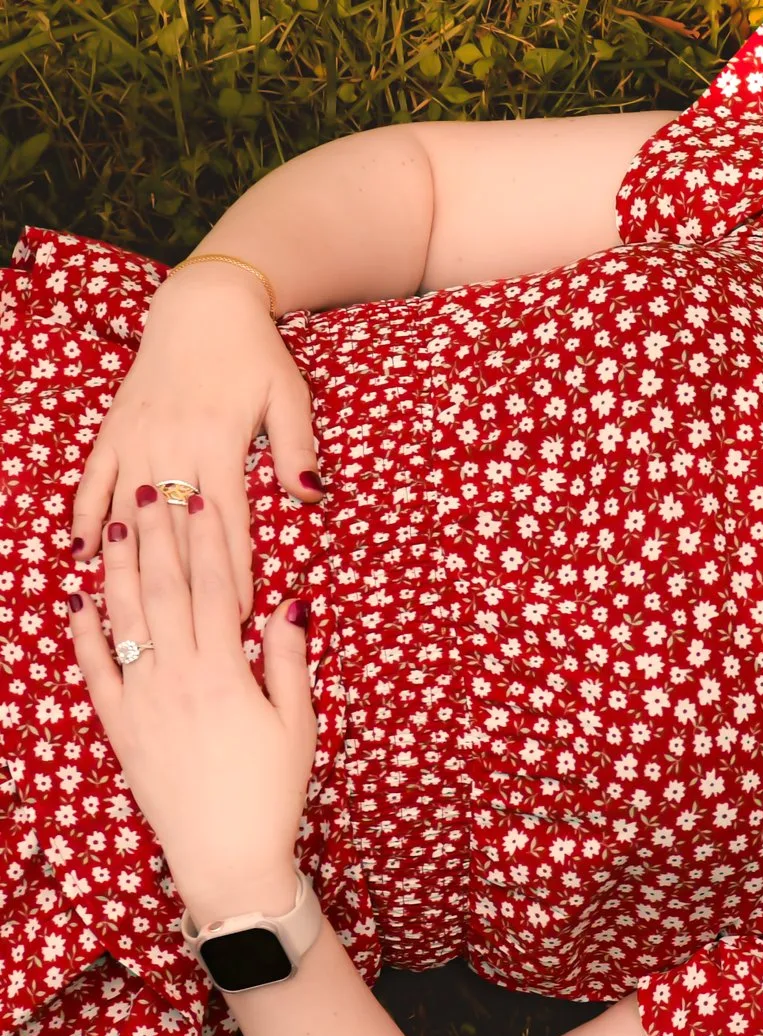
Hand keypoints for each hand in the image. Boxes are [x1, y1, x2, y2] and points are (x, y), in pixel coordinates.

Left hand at [67, 491, 314, 927]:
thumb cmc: (272, 792)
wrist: (226, 854)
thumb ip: (287, 662)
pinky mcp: (117, 726)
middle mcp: (176, 679)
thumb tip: (289, 605)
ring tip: (121, 528)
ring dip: (122, 570)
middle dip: (161, 539)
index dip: (210, 544)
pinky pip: (93, 669)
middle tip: (157, 492)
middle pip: (165, 593)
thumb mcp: (298, 726)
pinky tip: (78, 600)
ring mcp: (141, 701)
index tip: (205, 503)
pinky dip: (82, 632)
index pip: (216, 592)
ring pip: (126, 621)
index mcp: (225, 675)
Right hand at [69, 260, 324, 619]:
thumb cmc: (254, 355)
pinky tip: (81, 552)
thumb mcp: (289, 396)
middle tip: (192, 631)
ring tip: (134, 607)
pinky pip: (95, 480)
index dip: (235, 573)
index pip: (228, 524)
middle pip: (176, 528)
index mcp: (218, 442)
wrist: (202, 306)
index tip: (241, 616)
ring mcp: (137, 438)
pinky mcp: (115, 431)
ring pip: (131, 510)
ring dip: (133, 560)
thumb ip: (295, 449)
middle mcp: (171, 444)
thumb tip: (311, 496)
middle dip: (186, 582)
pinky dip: (87, 516)